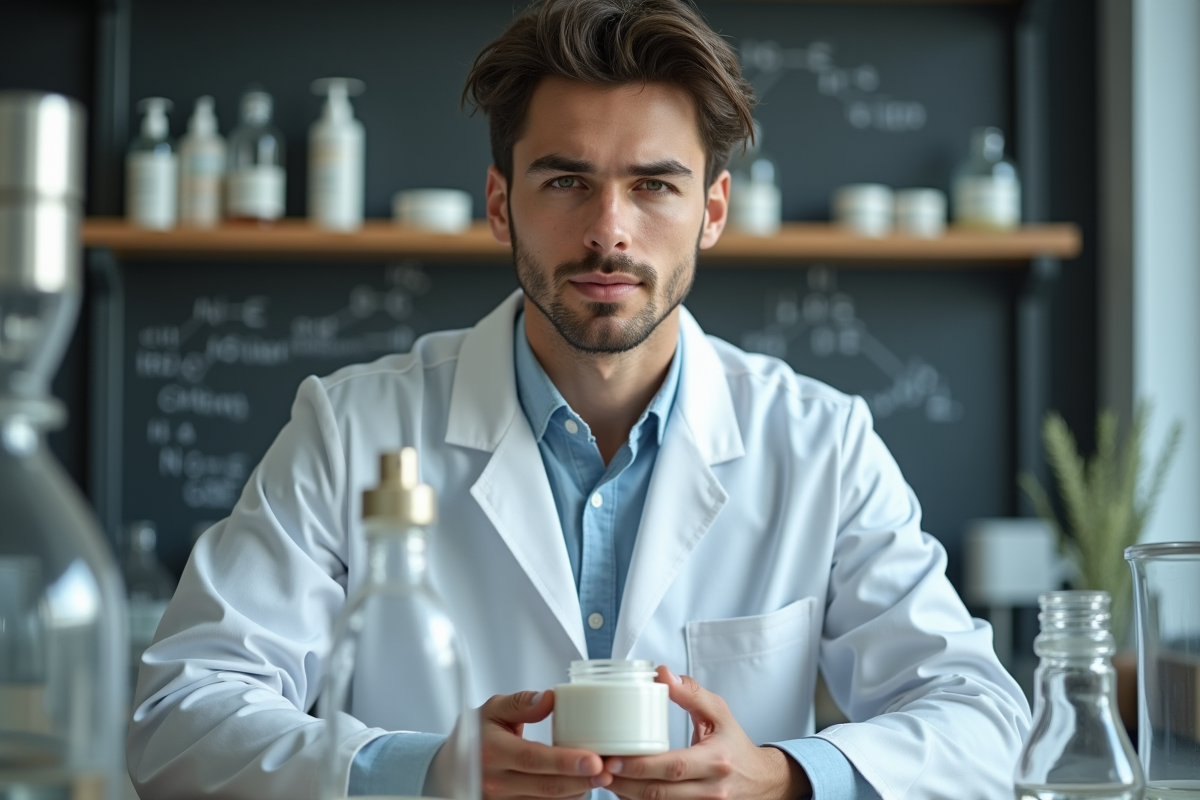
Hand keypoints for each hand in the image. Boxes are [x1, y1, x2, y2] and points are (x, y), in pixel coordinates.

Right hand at [475, 689, 612, 799]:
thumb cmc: (480, 733)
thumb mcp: (494, 709)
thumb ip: (522, 702)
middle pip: (545, 786)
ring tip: (601, 777)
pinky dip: (566, 798)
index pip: (532, 758)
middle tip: (608, 770)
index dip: (564, 761)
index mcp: (491, 751)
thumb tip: (550, 698)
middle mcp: (495, 781)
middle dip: (580, 779)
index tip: (594, 759)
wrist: (455, 764)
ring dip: (577, 790)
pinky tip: (581, 786)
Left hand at [605, 667, 809, 799]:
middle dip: (624, 782)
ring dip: (626, 794)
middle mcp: (710, 789)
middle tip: (598, 767)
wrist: (760, 781)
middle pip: (659, 792)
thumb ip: (690, 692)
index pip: (674, 766)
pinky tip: (622, 788)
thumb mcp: (719, 712)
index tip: (613, 758)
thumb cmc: (734, 744)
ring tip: (603, 776)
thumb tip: (661, 674)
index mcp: (716, 760)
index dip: (641, 765)